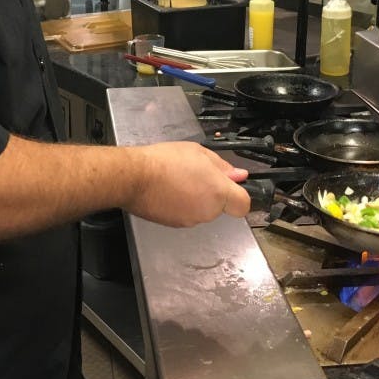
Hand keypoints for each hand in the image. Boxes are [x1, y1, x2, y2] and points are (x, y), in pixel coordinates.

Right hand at [125, 142, 249, 227]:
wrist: (135, 178)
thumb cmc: (165, 161)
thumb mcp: (198, 153)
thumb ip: (222, 166)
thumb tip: (239, 176)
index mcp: (218, 192)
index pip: (243, 205)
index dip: (239, 195)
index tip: (230, 185)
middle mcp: (207, 211)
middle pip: (220, 206)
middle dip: (213, 193)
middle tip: (196, 174)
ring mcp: (191, 220)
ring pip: (202, 210)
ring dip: (196, 198)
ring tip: (178, 180)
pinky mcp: (175, 225)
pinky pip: (186, 214)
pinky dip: (182, 205)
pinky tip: (169, 191)